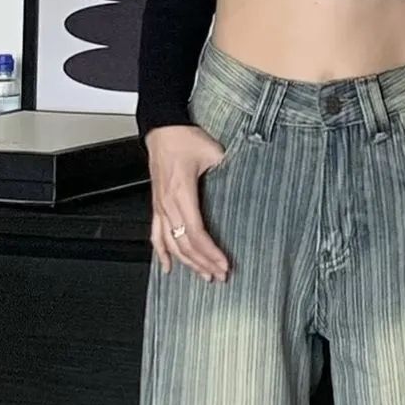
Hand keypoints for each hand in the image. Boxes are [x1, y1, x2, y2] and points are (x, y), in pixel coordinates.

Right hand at [146, 125, 231, 282]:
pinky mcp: (157, 206)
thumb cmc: (184, 138)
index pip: (197, 233)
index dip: (210, 253)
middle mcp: (168, 204)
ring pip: (171, 244)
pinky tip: (168, 267)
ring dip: (187, 263)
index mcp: (182, 193)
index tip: (224, 264)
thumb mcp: (213, 152)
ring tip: (203, 276)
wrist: (163, 128)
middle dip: (203, 264)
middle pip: (185, 245)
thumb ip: (229, 169)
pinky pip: (156, 235)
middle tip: (219, 276)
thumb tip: (249, 181)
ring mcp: (160, 207)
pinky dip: (161, 253)